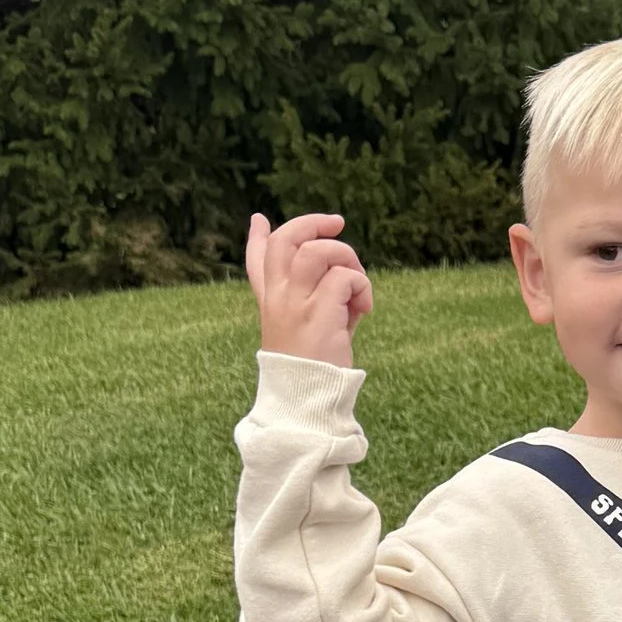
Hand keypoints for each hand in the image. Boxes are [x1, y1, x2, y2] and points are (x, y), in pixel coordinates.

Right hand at [247, 210, 371, 365]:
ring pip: (317, 251)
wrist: (308, 400)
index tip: (259, 221)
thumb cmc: (316, 367)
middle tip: (337, 224)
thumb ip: (323, 298)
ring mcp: (295, 303)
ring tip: (357, 282)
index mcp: (272, 302)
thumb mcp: (315, 327)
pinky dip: (362, 286)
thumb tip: (345, 274)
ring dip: (346, 256)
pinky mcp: (318, 312)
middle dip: (313, 223)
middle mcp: (279, 298)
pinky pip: (345, 277)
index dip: (257, 238)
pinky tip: (364, 308)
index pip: (257, 262)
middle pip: (286, 240)